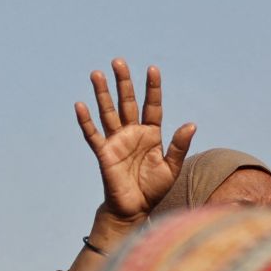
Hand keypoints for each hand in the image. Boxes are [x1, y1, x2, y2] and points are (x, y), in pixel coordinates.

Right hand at [75, 60, 196, 223]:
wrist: (134, 209)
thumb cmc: (153, 189)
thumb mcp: (172, 167)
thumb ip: (179, 146)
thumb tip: (191, 124)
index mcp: (151, 134)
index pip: (152, 106)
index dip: (152, 88)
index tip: (152, 69)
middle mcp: (132, 133)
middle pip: (126, 102)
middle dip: (123, 82)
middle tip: (118, 61)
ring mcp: (116, 141)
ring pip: (108, 112)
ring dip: (102, 94)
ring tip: (96, 74)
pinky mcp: (104, 153)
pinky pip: (93, 134)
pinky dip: (86, 121)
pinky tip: (80, 105)